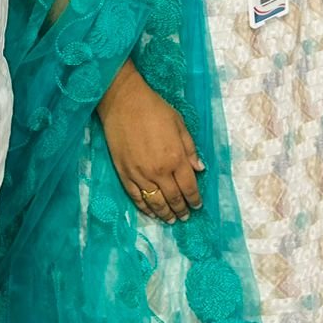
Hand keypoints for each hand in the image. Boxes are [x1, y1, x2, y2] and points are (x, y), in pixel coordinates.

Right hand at [97, 61, 203, 223]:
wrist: (123, 102)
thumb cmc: (154, 109)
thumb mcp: (179, 124)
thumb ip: (190, 149)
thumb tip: (200, 169)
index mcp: (175, 158)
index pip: (189, 187)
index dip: (195, 199)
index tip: (198, 206)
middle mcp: (159, 171)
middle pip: (173, 198)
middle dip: (181, 210)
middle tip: (185, 216)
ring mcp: (140, 174)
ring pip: (155, 203)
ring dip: (165, 214)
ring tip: (171, 220)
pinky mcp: (124, 174)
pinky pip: (136, 197)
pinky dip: (145, 208)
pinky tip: (151, 212)